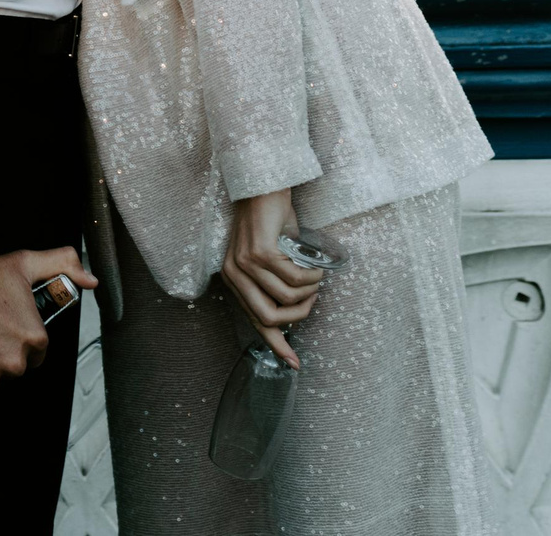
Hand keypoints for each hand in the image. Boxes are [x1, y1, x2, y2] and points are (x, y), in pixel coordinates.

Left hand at [221, 191, 324, 367]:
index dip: (276, 345)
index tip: (295, 364)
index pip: (254, 322)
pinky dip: (311, 276)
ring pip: (286, 299)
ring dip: (310, 292)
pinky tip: (315, 266)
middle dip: (299, 316)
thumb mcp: (271, 258)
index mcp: (234, 280)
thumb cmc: (272, 222)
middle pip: (269, 318)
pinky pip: (293, 279)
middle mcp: (234, 274)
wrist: (265, 187)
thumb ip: (276, 283)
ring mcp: (245, 263)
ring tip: (316, 276)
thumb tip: (296, 310)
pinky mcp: (260, 253)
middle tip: (313, 298)